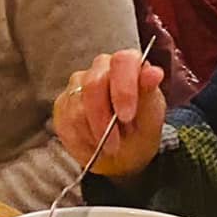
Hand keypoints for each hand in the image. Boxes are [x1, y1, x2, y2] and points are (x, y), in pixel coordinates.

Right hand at [51, 49, 165, 181]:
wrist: (122, 155)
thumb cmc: (139, 131)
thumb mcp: (150, 117)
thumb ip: (148, 93)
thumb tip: (154, 73)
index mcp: (128, 65)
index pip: (123, 62)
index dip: (123, 89)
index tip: (126, 116)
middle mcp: (101, 68)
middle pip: (93, 85)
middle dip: (103, 121)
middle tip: (114, 145)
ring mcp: (77, 84)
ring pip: (77, 108)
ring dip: (93, 135)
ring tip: (107, 147)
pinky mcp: (62, 103)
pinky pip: (65, 122)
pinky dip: (81, 142)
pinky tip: (93, 147)